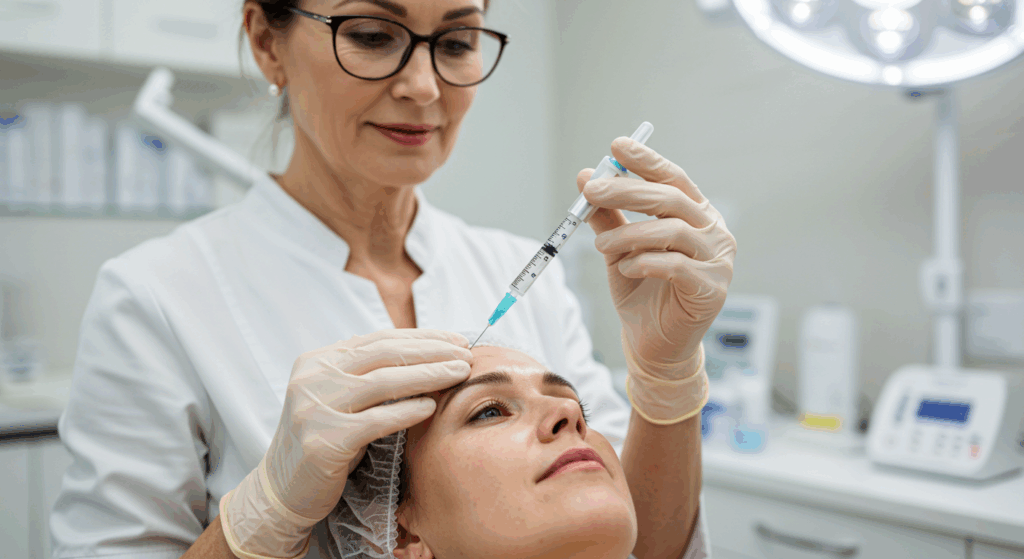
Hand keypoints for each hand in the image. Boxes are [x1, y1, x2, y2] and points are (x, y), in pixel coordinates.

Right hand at [220, 329, 471, 557]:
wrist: (282, 490)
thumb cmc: (324, 440)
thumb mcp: (339, 398)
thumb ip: (367, 373)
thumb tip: (425, 350)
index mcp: (317, 361)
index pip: (378, 339)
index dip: (421, 337)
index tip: (455, 338)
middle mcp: (312, 378)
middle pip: (383, 354)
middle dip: (431, 350)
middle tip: (466, 351)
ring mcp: (314, 409)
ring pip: (382, 382)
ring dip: (428, 374)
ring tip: (459, 372)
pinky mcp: (324, 441)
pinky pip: (375, 421)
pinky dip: (406, 411)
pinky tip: (431, 406)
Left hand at [577, 137, 736, 380]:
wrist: (654, 345)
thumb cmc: (641, 292)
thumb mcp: (618, 248)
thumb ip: (608, 215)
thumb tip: (586, 177)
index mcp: (696, 214)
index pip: (673, 178)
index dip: (646, 161)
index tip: (617, 146)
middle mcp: (713, 231)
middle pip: (671, 199)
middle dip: (628, 191)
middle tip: (592, 191)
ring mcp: (719, 259)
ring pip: (671, 231)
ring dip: (629, 233)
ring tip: (600, 245)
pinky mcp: (712, 288)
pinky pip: (675, 265)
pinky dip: (644, 262)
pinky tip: (624, 268)